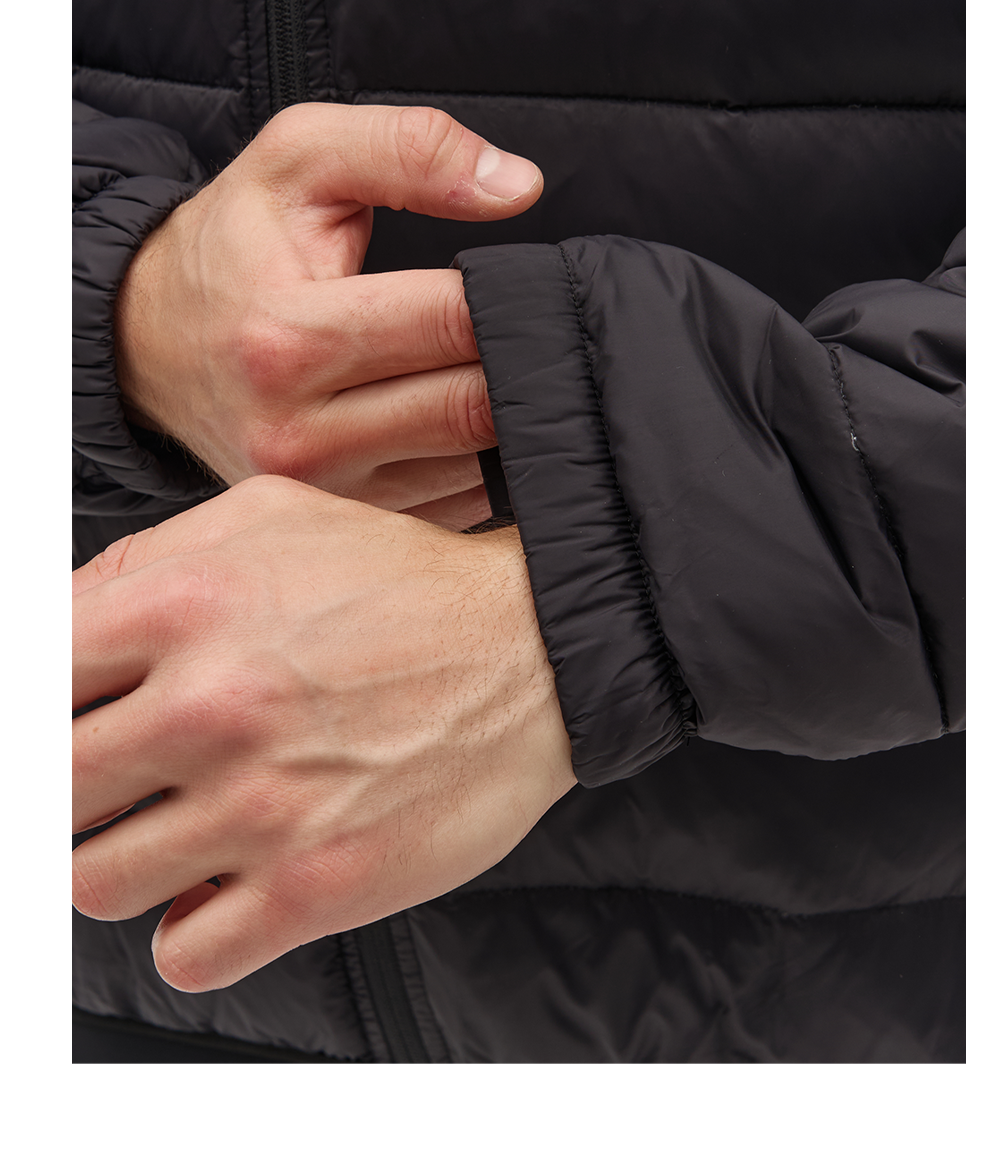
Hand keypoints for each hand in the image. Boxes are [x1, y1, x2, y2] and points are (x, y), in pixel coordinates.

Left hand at [72, 475, 574, 991]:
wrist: (537, 649)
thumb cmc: (402, 580)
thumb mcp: (269, 515)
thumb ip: (143, 561)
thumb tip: (51, 627)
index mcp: (184, 606)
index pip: (29, 680)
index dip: (41, 707)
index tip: (68, 725)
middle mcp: (212, 706)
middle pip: (48, 789)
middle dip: (69, 790)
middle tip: (114, 782)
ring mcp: (262, 806)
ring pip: (94, 884)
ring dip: (120, 863)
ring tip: (171, 831)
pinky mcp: (317, 887)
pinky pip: (186, 954)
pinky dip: (190, 930)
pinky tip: (224, 883)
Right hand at [114, 103, 542, 530]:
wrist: (152, 341)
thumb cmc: (236, 244)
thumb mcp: (301, 158)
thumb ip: (410, 149)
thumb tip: (519, 185)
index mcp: (286, 339)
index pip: (452, 322)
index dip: (508, 295)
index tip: (525, 279)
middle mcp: (299, 432)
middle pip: (473, 405)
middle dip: (520, 359)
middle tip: (536, 324)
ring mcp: (323, 490)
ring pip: (475, 461)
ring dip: (509, 414)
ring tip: (501, 364)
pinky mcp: (344, 519)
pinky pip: (457, 500)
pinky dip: (481, 458)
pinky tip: (465, 413)